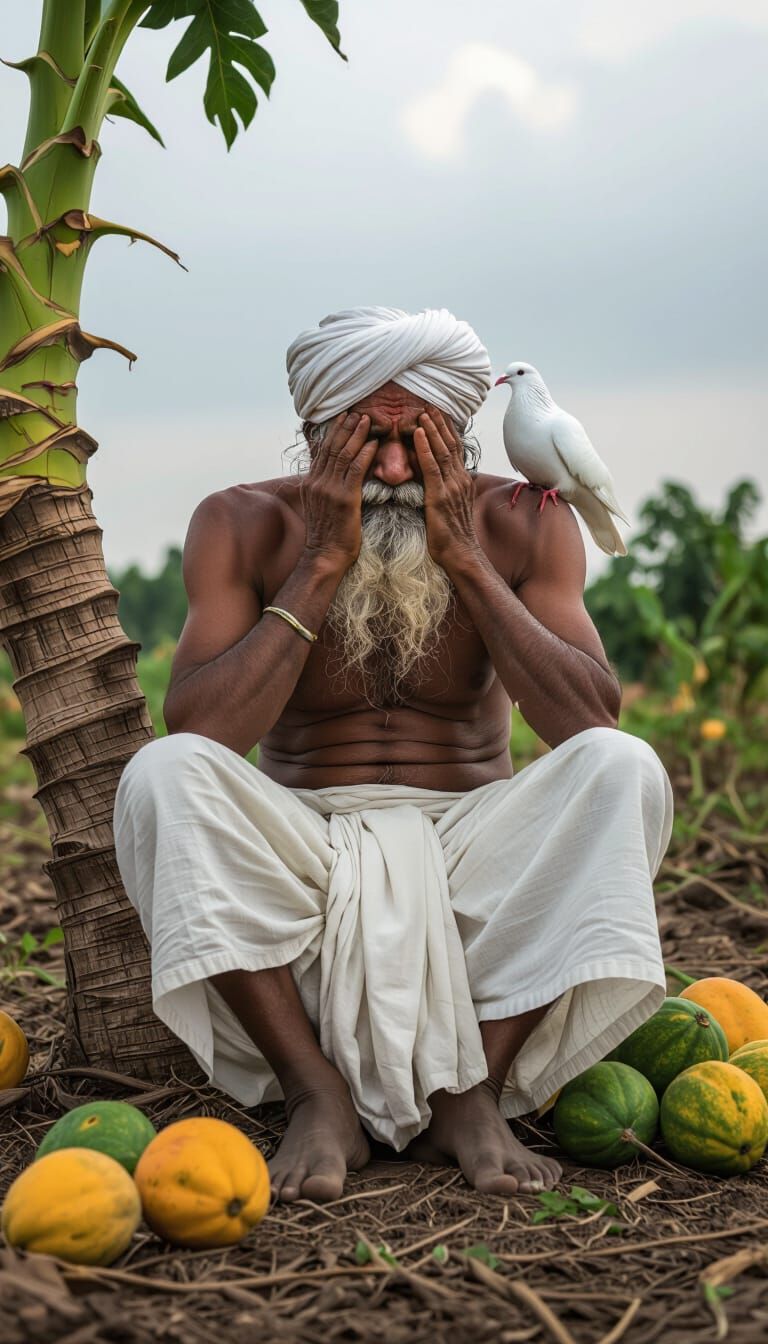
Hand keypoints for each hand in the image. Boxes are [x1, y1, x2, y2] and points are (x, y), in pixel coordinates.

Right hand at [300, 411, 376, 573]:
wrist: (325, 556)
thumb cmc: (328, 535)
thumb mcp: (320, 506)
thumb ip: (325, 488)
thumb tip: (333, 475)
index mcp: (311, 483)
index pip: (323, 451)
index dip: (334, 432)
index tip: (344, 418)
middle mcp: (317, 482)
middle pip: (332, 447)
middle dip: (344, 427)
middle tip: (356, 412)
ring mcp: (329, 490)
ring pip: (343, 455)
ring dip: (356, 435)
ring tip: (366, 420)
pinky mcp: (344, 499)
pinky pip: (355, 471)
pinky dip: (364, 455)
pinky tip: (373, 443)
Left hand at [413, 407, 481, 570]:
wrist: (461, 555)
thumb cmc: (452, 537)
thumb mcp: (450, 508)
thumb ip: (444, 490)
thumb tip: (435, 482)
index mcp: (461, 481)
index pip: (454, 449)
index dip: (446, 430)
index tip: (437, 413)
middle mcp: (459, 480)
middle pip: (450, 444)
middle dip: (439, 423)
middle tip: (429, 403)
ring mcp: (451, 487)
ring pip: (441, 450)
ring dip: (431, 428)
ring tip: (422, 410)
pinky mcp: (439, 496)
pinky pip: (431, 466)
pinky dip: (424, 447)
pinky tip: (417, 433)